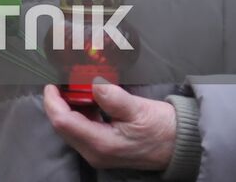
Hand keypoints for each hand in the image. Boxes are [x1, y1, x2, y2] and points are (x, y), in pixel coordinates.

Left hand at [43, 81, 174, 170]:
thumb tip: (92, 83)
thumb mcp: (139, 109)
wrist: (182, 145)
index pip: (62, 121)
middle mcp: (95, 153)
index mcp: (101, 144)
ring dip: (68, 108)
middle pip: (62, 126)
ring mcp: (99, 153)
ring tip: (74, 88)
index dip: (53, 101)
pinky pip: (82, 130)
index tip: (52, 84)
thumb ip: (112, 97)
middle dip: (58, 103)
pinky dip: (80, 114)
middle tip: (62, 83)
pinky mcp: (104, 149)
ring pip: (71, 129)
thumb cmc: (163, 128)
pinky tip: (88, 100)